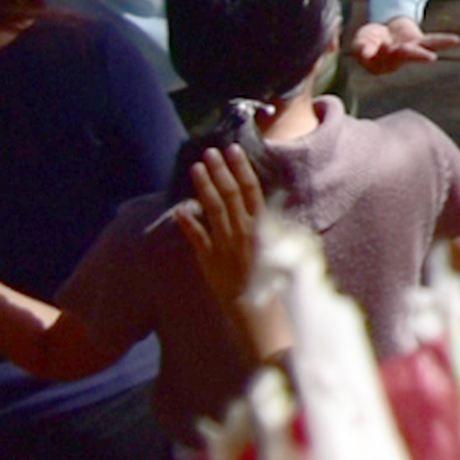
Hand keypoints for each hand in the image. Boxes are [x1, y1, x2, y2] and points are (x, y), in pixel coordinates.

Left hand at [176, 146, 263, 309]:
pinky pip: (197, 237)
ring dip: (204, 186)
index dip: (241, 167)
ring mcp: (226, 244)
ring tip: (196, 167)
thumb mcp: (279, 247)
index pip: (251, 189)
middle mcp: (244, 231)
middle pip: (230, 193)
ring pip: (214, 209)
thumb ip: (271, 224)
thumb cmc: (271, 279)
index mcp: (262, 226)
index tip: (232, 149)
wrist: (257, 310)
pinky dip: (188, 222)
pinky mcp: (210, 260)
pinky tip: (179, 208)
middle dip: (220, 170)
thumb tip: (267, 203)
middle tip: (209, 151)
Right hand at [349, 15, 459, 73]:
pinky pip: (433, 41)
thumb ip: (360, 49)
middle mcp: (396, 60)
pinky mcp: (418, 41)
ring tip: (432, 57)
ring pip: (419, 51)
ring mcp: (409, 51)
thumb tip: (365, 53)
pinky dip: (443, 41)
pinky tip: (456, 40)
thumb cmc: (369, 41)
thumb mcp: (359, 43)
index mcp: (379, 63)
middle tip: (426, 58)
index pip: (376, 58)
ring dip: (424, 55)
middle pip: (402, 57)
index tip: (365, 51)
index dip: (370, 51)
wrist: (383, 30)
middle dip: (412, 56)